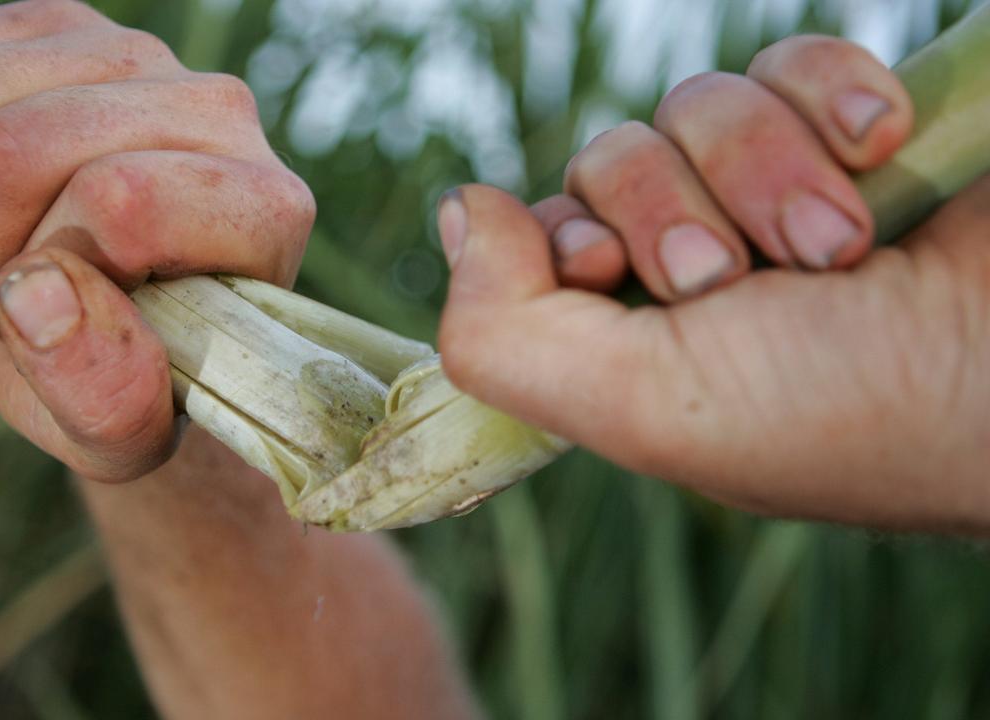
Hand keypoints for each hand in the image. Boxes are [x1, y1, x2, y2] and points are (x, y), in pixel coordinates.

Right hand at [0, 0, 314, 480]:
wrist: (106, 322)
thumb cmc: (128, 379)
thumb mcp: (125, 434)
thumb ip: (105, 395)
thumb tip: (37, 292)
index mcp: (262, 210)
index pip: (117, 200)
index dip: (44, 277)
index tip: (47, 327)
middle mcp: (216, 108)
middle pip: (14, 146)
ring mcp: (131, 52)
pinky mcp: (52, 23)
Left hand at [436, 36, 989, 532]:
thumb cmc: (847, 409)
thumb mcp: (646, 408)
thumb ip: (508, 333)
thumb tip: (460, 212)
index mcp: (637, 337)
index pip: (545, 235)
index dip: (575, 238)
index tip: (623, 278)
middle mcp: (699, 260)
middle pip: (611, 158)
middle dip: (680, 209)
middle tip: (757, 278)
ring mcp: (776, 190)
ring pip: (695, 102)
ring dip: (768, 166)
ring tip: (847, 242)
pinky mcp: (853, 125)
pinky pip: (789, 60)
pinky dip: (835, 94)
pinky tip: (889, 144)